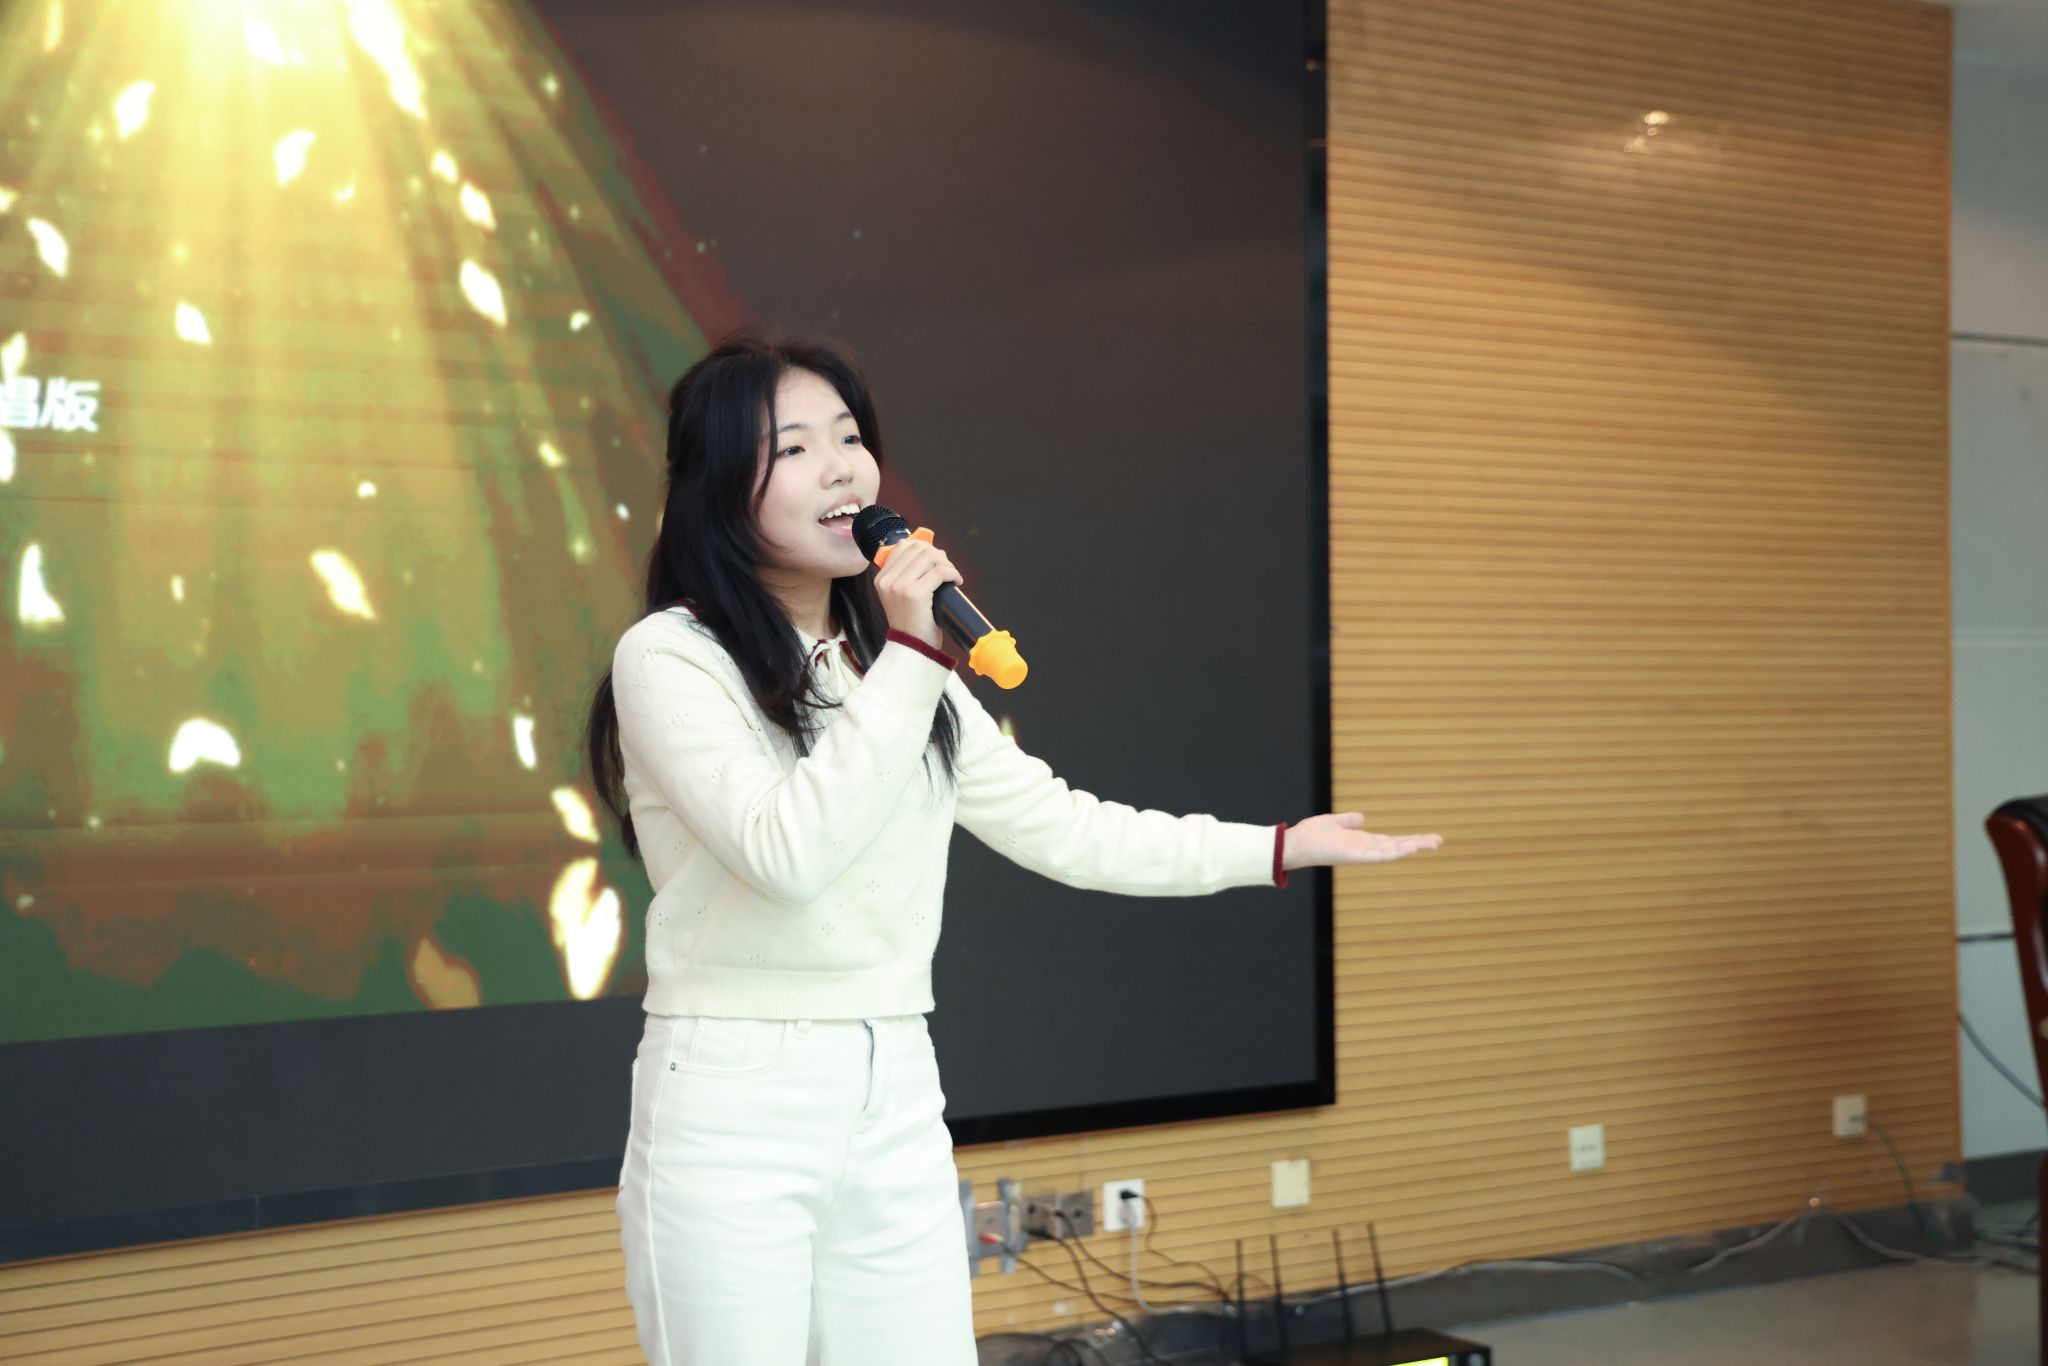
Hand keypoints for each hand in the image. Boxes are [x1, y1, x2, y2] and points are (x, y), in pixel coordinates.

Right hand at [873, 536, 962, 650]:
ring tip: (952, 575)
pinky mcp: (914, 594)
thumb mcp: (902, 595)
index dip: (924, 547)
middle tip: (947, 569)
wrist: (913, 648)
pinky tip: (956, 582)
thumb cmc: (912, 622)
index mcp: (881, 578)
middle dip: (938, 555)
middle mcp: (887, 580)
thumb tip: (935, 552)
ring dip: (946, 563)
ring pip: (930, 557)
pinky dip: (952, 573)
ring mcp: (899, 586)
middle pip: (918, 548)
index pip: (902, 546)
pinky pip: (939, 572)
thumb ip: (910, 573)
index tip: (936, 559)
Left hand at [1282, 812, 1441, 869]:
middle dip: (1418, 843)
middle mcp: (1365, 849)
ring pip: (1393, 851)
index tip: (1428, 837)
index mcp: (1362, 842)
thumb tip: (1362, 817)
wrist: (1295, 844)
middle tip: (1439, 840)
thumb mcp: (1334, 823)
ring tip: (1432, 843)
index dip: (1409, 839)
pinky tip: (1410, 848)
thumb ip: (1348, 821)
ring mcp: (1362, 854)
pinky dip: (1395, 852)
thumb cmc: (1311, 836)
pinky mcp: (1355, 856)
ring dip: (1412, 847)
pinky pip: (1379, 854)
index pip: (1391, 841)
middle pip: (1397, 846)